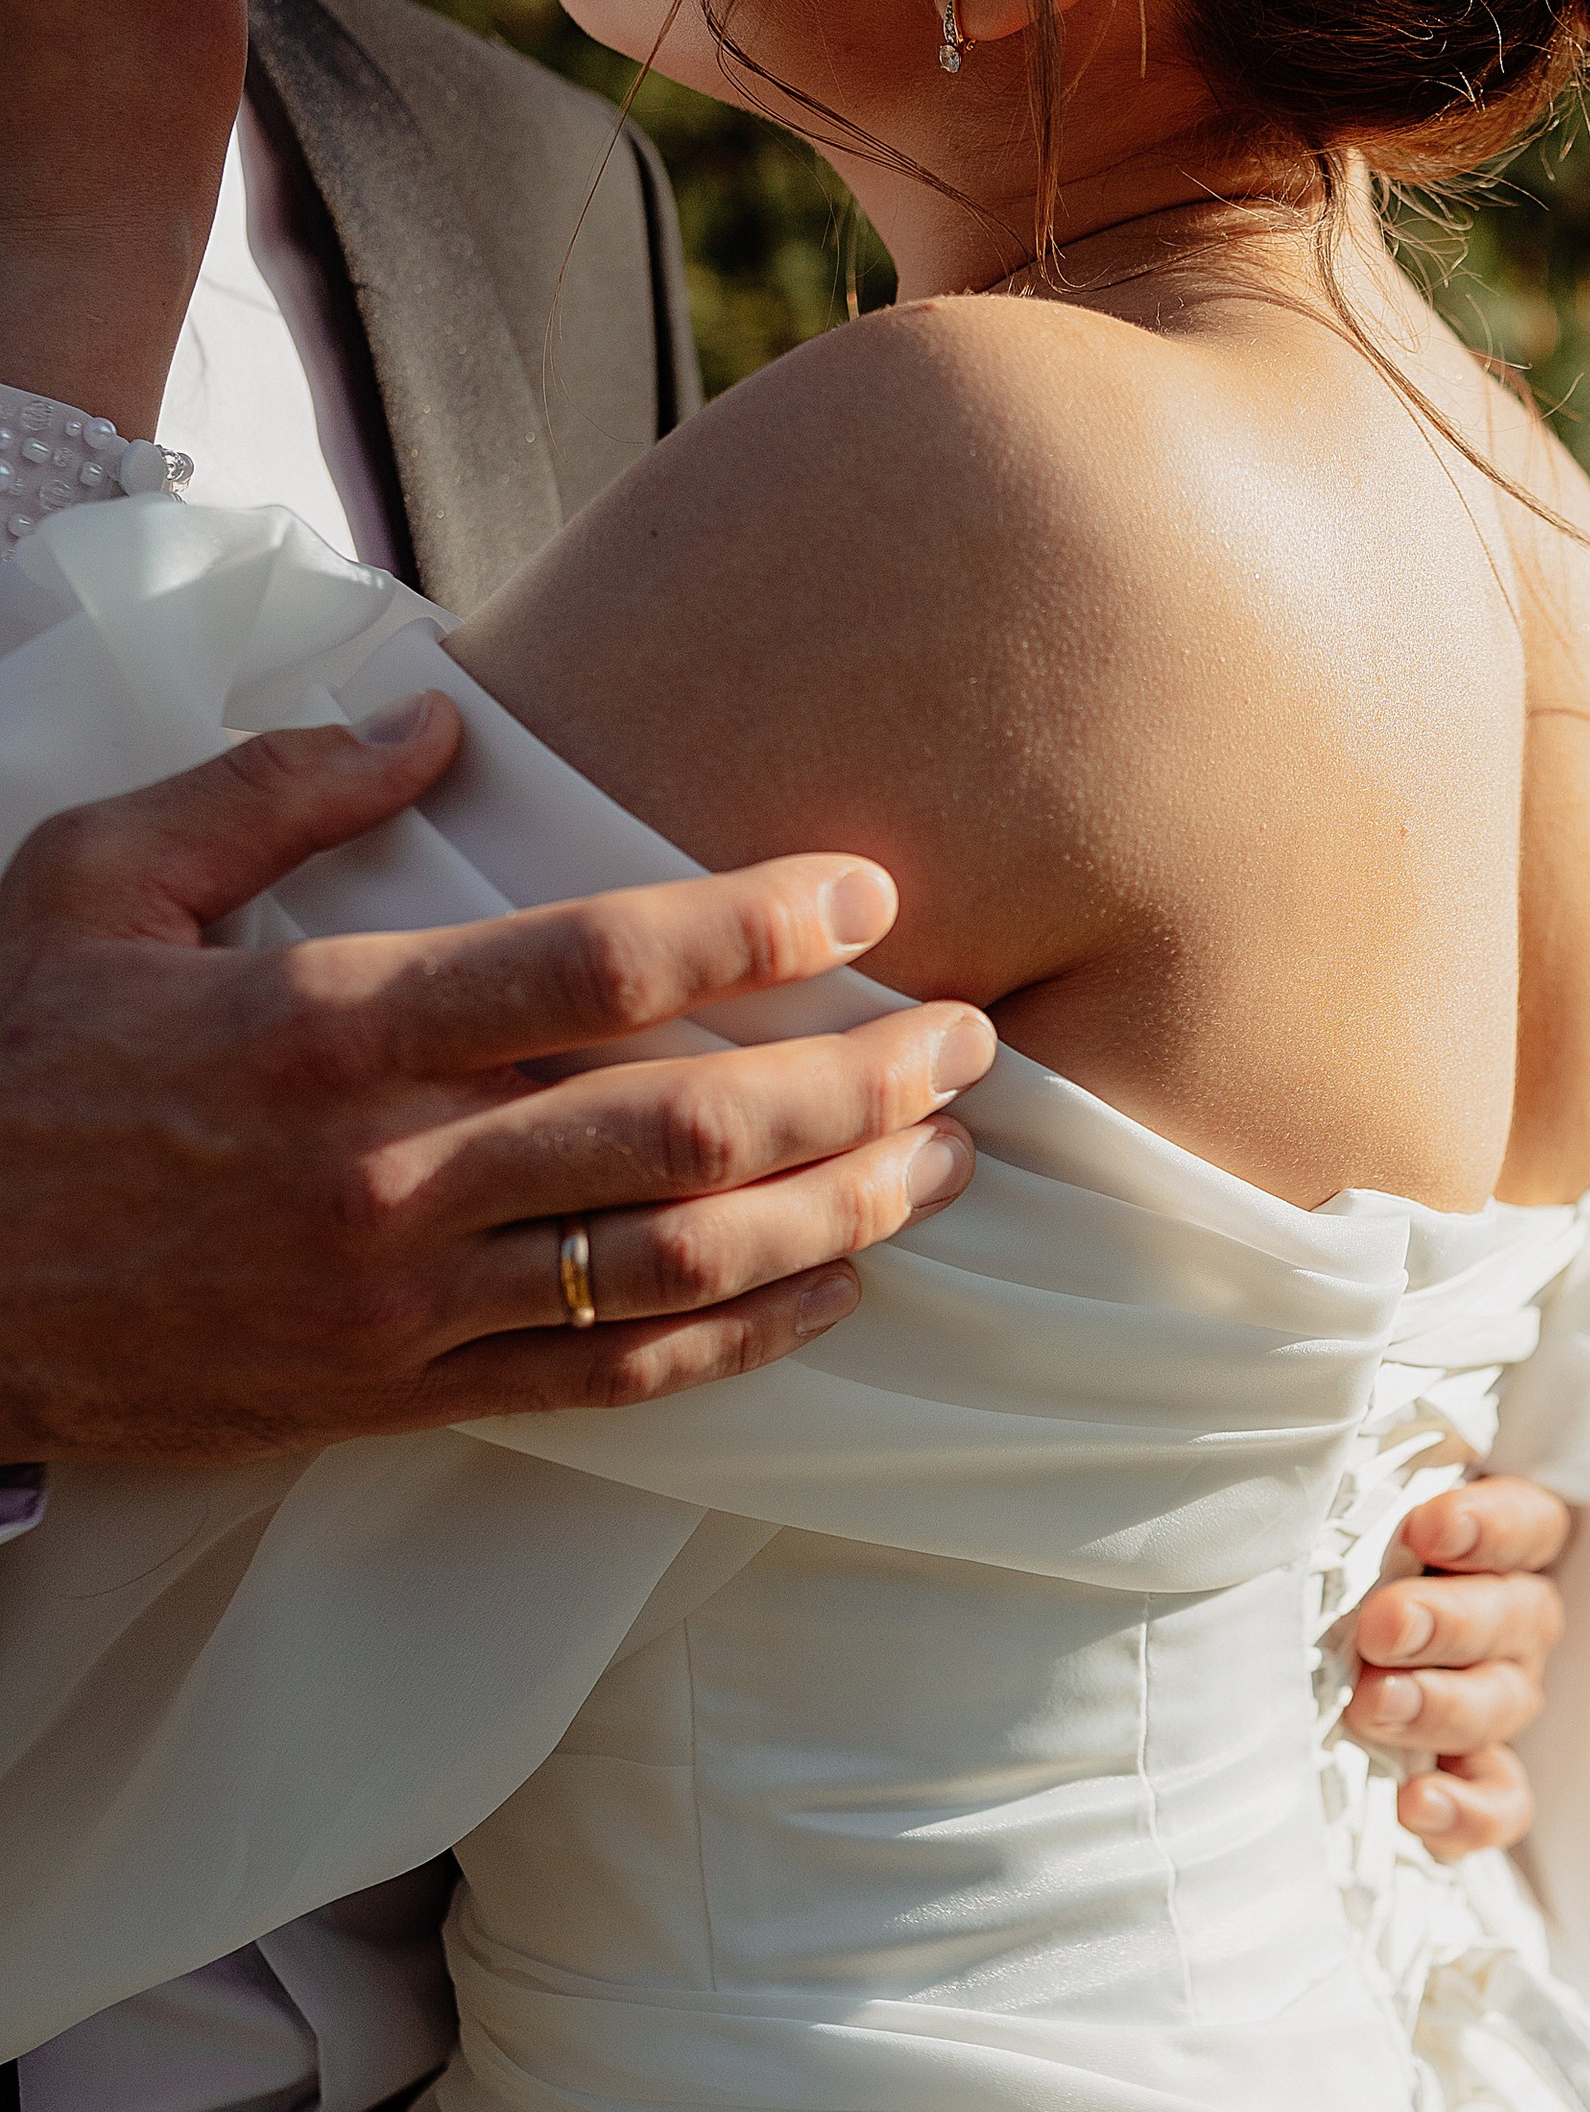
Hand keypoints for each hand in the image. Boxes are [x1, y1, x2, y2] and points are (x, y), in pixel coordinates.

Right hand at [0, 696, 992, 1460]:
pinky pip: (607, 1384)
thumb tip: (440, 711)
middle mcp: (381, 1173)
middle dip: (855, 1082)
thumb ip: (272, 789)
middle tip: (970, 1039)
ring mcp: (392, 1302)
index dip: (752, 925)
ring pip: (672, 1267)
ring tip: (947, 1161)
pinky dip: (742, 1344)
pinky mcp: (388, 1399)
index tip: (866, 894)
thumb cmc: (0, 1065)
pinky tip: (838, 1292)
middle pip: (680, 1125)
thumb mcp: (90, 879)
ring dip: (838, 1213)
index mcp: (321, 1025)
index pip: (590, 965)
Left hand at [1345, 1476, 1572, 1859]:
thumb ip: (1358, 1496)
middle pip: (1516, 1616)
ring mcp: (1498, 1702)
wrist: (1288, 1666)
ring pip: (1503, 1704)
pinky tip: (1417, 1804)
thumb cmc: (1324, 1570)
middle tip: (1384, 1628)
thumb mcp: (1345, 1521)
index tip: (1428, 1529)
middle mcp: (1509, 1623)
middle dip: (1449, 1622)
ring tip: (1376, 1708)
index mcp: (1494, 1547)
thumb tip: (1317, 1455)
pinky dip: (1467, 1810)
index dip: (1492, 1526)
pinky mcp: (1477, 1781)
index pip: (1530, 1523)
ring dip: (1442, 1706)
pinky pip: (1500, 1802)